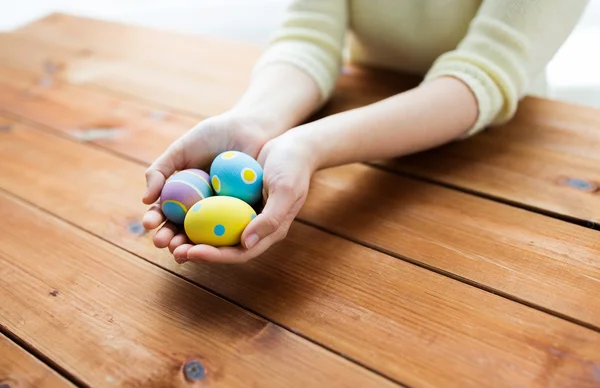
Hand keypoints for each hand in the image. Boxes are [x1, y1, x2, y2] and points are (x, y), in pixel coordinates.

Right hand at [142, 112, 270, 256]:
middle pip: (181, 229)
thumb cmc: (214, 135)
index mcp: (183, 194)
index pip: (165, 213)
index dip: (156, 220)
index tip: (149, 225)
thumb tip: (145, 200)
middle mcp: (201, 207)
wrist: (249, 128)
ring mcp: (222, 213)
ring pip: (203, 236)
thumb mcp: (181, 150)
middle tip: (163, 243)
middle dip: (169, 239)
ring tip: (180, 251)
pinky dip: (219, 241)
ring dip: (190, 246)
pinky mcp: (243, 215)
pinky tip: (210, 246)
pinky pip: (230, 231)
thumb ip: (160, 170)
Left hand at [172, 129, 317, 263]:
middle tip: (172, 249)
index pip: (239, 252)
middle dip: (195, 250)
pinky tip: (173, 209)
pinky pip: (208, 209)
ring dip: (188, 235)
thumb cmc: (292, 167)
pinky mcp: (231, 198)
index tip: (192, 253)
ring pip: (211, 230)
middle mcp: (251, 226)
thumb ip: (270, 219)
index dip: (214, 256)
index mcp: (267, 231)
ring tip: (165, 235)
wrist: (292, 144)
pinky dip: (192, 212)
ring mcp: (240, 212)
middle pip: (221, 246)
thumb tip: (246, 243)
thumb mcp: (285, 191)